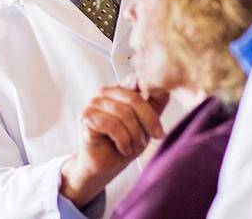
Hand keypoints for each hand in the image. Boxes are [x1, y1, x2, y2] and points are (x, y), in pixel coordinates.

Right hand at [60, 86, 168, 207]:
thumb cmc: (125, 143)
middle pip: (134, 99)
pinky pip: (113, 125)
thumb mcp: (145, 123)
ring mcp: (93, 103)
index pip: (139, 84)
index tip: (158, 130)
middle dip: (148, 122)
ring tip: (135, 148)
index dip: (152, 105)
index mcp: (118, 90)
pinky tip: (123, 149)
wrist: (104, 166)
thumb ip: (153, 104)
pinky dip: (123, 141)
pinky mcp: (86, 117)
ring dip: (135, 136)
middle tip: (155, 138)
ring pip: (124, 114)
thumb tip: (165, 88)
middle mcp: (104, 92)